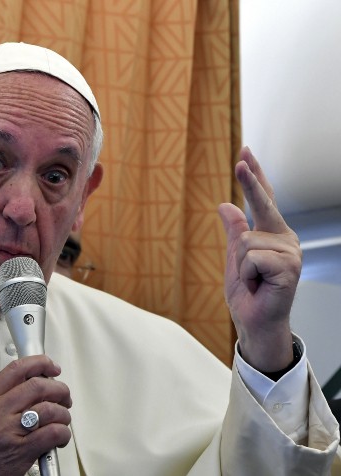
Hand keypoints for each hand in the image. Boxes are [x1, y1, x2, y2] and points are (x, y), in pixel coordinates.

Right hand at [0, 355, 71, 475]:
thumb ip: (2, 396)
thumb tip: (30, 384)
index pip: (16, 369)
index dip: (39, 363)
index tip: (51, 367)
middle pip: (37, 386)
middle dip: (58, 389)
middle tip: (63, 395)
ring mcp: (10, 430)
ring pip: (49, 409)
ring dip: (63, 413)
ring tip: (63, 418)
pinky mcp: (22, 450)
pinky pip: (52, 433)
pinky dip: (63, 432)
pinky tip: (60, 435)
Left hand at [218, 147, 301, 371]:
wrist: (253, 321)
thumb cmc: (246, 291)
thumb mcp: (234, 257)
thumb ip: (233, 231)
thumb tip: (224, 204)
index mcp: (272, 233)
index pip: (263, 199)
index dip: (254, 176)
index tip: (245, 150)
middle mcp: (285, 238)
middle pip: (262, 204)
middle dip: (250, 180)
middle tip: (242, 155)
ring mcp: (290, 251)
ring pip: (246, 241)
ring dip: (241, 265)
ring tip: (252, 280)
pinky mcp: (290, 267)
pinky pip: (252, 258)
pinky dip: (247, 274)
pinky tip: (258, 285)